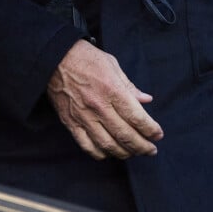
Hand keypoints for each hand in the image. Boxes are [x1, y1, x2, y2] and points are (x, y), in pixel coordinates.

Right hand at [47, 40, 162, 160]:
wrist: (54, 58)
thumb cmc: (85, 58)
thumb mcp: (112, 64)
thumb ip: (129, 85)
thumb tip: (146, 100)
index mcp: (111, 89)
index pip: (136, 117)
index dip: (151, 129)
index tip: (158, 134)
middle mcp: (98, 106)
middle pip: (125, 135)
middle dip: (143, 146)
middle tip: (151, 149)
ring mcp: (83, 116)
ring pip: (108, 145)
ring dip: (125, 153)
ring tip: (134, 152)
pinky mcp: (70, 123)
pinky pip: (88, 146)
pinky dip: (101, 154)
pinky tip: (110, 152)